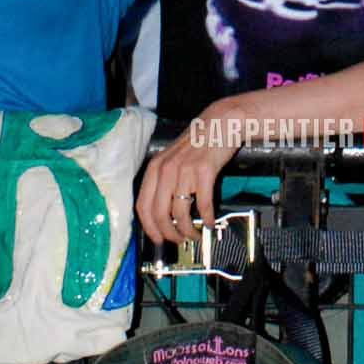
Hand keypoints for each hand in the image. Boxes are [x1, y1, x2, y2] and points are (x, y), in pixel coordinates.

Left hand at [135, 114, 237, 241]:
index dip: (150, 227)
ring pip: (181, 214)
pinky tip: (210, 222)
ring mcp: (185, 170)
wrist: (219, 122)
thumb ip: (164, 181)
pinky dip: (207, 219)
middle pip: (160, 215)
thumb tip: (162, 214)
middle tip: (178, 241)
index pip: (143, 206)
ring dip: (188, 230)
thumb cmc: (197, 143)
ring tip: (195, 235)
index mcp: (155, 168)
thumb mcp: (172, 159)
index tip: (157, 239)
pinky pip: (203, 204)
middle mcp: (166, 170)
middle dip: (169, 234)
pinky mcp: (205, 171)